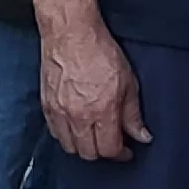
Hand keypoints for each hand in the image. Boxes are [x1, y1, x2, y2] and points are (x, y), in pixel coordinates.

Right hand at [40, 23, 151, 160]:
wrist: (71, 34)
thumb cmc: (100, 52)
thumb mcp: (128, 83)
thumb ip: (133, 114)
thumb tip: (142, 136)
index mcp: (102, 111)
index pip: (110, 149)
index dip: (121, 154)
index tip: (127, 150)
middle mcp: (78, 116)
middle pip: (89, 153)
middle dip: (103, 152)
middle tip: (112, 143)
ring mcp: (59, 112)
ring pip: (70, 147)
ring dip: (83, 147)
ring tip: (93, 136)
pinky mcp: (46, 106)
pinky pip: (55, 133)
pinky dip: (66, 136)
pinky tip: (76, 126)